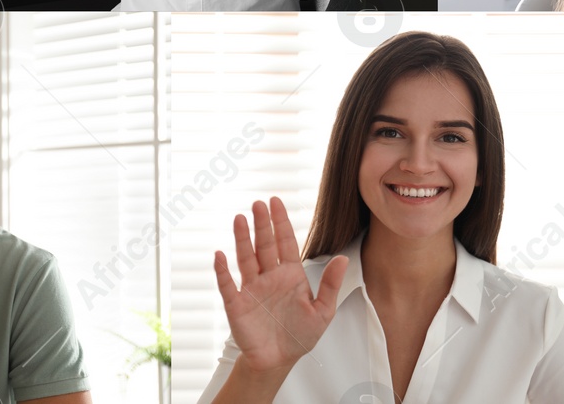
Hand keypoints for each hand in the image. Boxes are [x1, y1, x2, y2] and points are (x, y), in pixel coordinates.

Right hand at [212, 197, 347, 373]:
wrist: (278, 361)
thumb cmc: (300, 335)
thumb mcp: (322, 312)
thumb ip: (330, 285)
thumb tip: (343, 258)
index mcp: (290, 275)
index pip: (284, 242)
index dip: (280, 222)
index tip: (275, 201)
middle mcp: (269, 276)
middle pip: (264, 245)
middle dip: (262, 224)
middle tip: (258, 203)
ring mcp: (252, 288)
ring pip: (246, 258)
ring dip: (242, 239)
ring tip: (239, 219)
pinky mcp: (237, 304)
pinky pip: (228, 285)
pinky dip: (222, 271)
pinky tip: (220, 255)